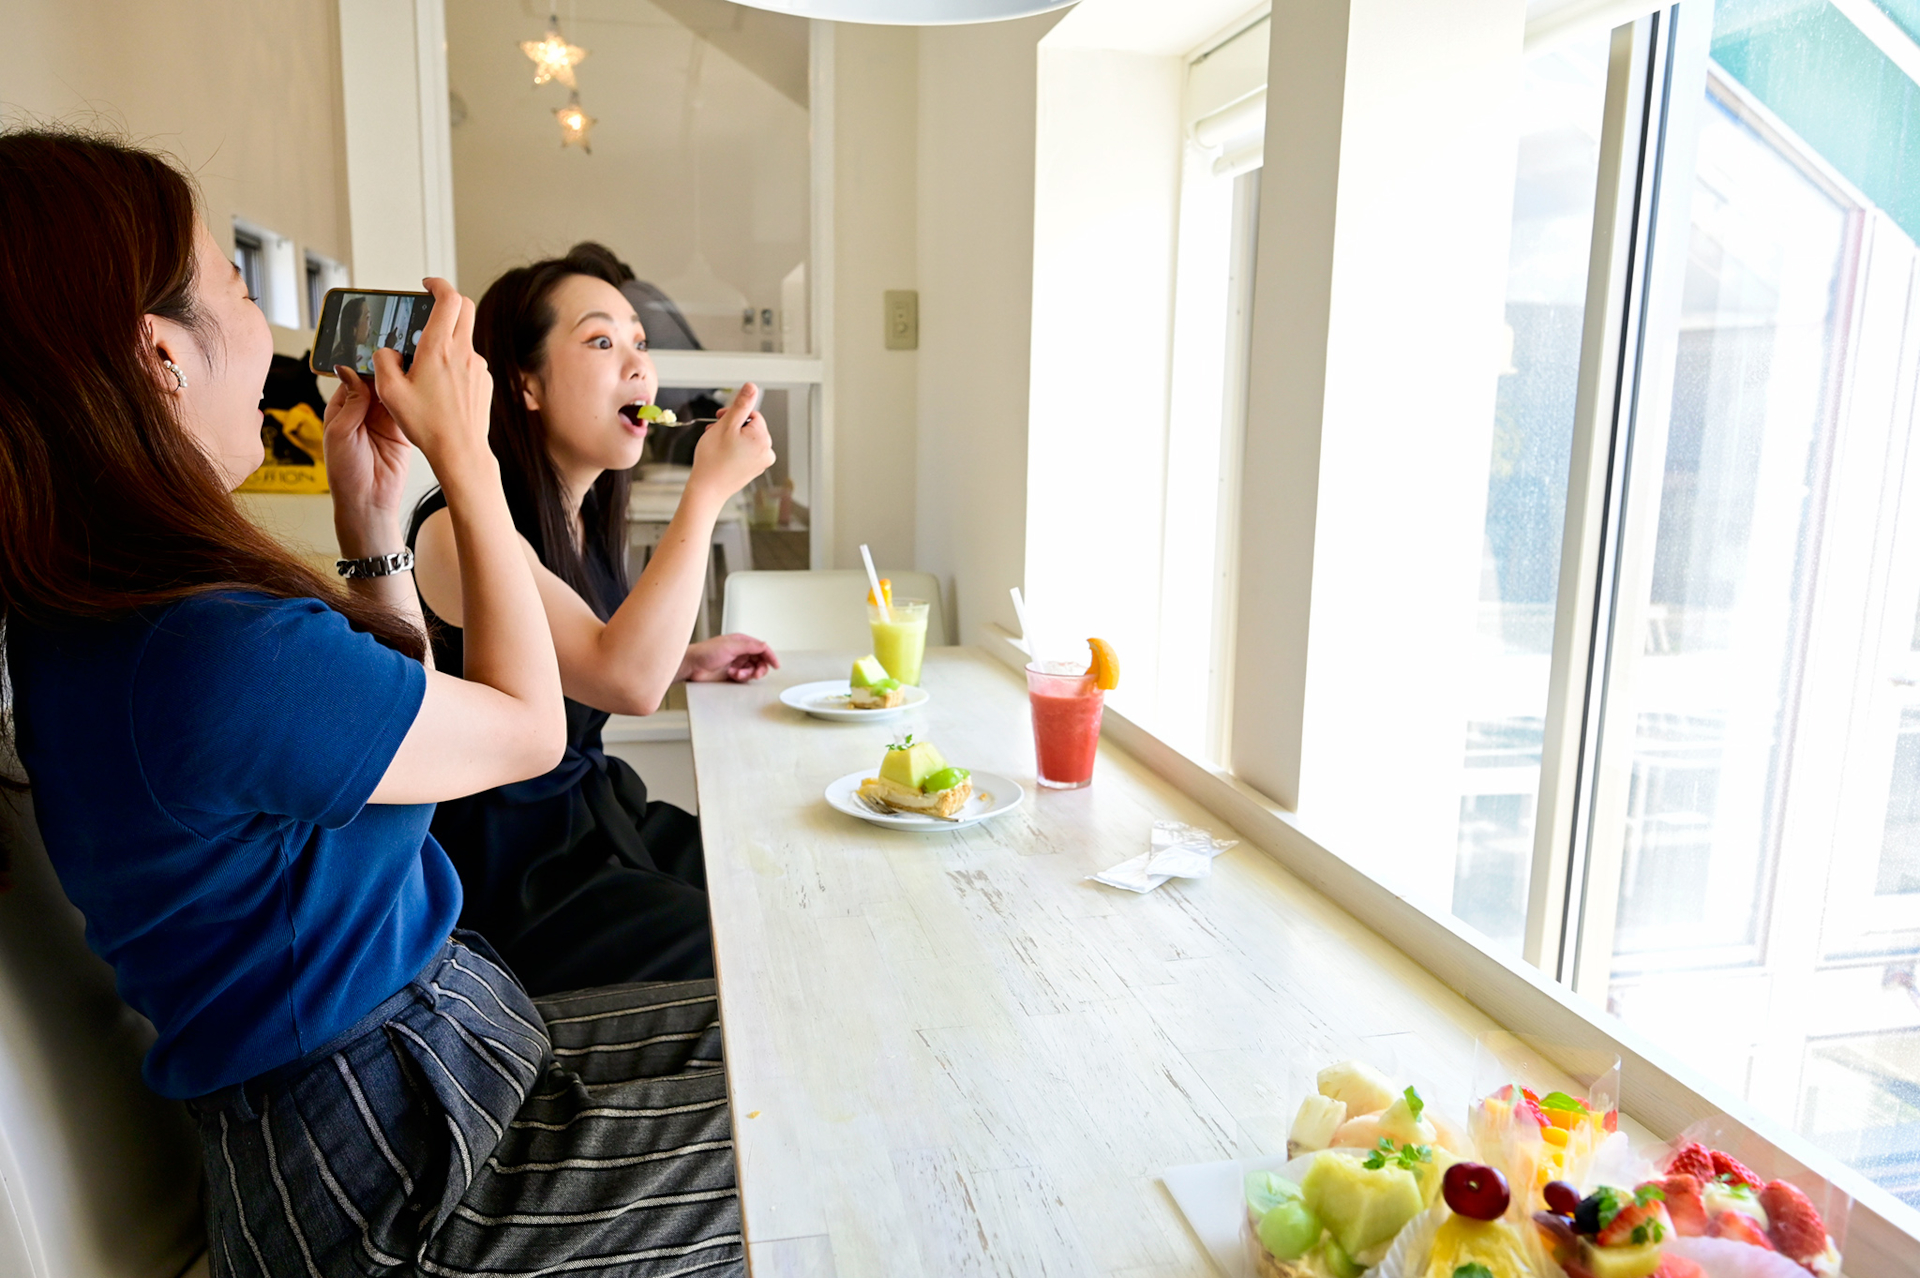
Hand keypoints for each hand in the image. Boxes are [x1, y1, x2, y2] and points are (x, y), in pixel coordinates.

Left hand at [323, 366, 411, 548]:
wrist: (369, 503)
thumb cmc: (345, 474)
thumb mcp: (340, 433)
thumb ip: (350, 401)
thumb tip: (350, 369)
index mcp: (342, 408)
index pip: (355, 377)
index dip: (365, 364)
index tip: (378, 349)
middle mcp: (364, 411)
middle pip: (378, 382)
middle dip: (387, 370)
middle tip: (400, 353)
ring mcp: (384, 421)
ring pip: (395, 393)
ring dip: (402, 383)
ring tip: (412, 366)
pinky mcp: (403, 431)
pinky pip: (408, 410)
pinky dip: (414, 400)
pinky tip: (420, 388)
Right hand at [370, 278, 492, 474]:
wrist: (461, 451)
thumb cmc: (428, 425)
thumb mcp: (390, 391)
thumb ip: (383, 361)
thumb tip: (388, 351)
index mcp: (439, 348)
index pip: (449, 298)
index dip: (438, 284)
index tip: (427, 285)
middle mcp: (464, 352)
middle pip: (465, 308)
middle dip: (448, 301)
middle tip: (431, 307)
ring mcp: (478, 366)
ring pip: (466, 337)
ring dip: (450, 337)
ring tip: (427, 360)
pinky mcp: (485, 381)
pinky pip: (470, 361)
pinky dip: (456, 361)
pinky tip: (442, 384)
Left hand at [678, 634, 778, 682]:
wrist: (692, 666)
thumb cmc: (705, 653)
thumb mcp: (730, 646)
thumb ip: (750, 646)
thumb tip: (765, 645)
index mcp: (741, 642)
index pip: (761, 648)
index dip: (770, 656)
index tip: (776, 665)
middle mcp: (740, 652)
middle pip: (759, 660)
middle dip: (760, 668)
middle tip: (756, 674)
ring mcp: (736, 662)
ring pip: (752, 670)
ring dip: (748, 673)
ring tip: (737, 674)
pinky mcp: (732, 673)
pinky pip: (744, 677)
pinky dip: (740, 677)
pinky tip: (732, 674)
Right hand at [687, 382, 775, 501]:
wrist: (707, 490)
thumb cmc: (713, 459)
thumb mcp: (726, 425)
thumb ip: (741, 404)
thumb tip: (752, 387)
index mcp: (763, 438)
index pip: (752, 414)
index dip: (734, 415)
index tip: (719, 419)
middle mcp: (767, 451)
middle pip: (750, 426)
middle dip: (732, 426)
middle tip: (715, 432)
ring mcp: (762, 462)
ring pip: (746, 439)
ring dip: (731, 437)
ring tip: (716, 444)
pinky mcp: (754, 470)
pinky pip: (746, 452)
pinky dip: (734, 449)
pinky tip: (722, 455)